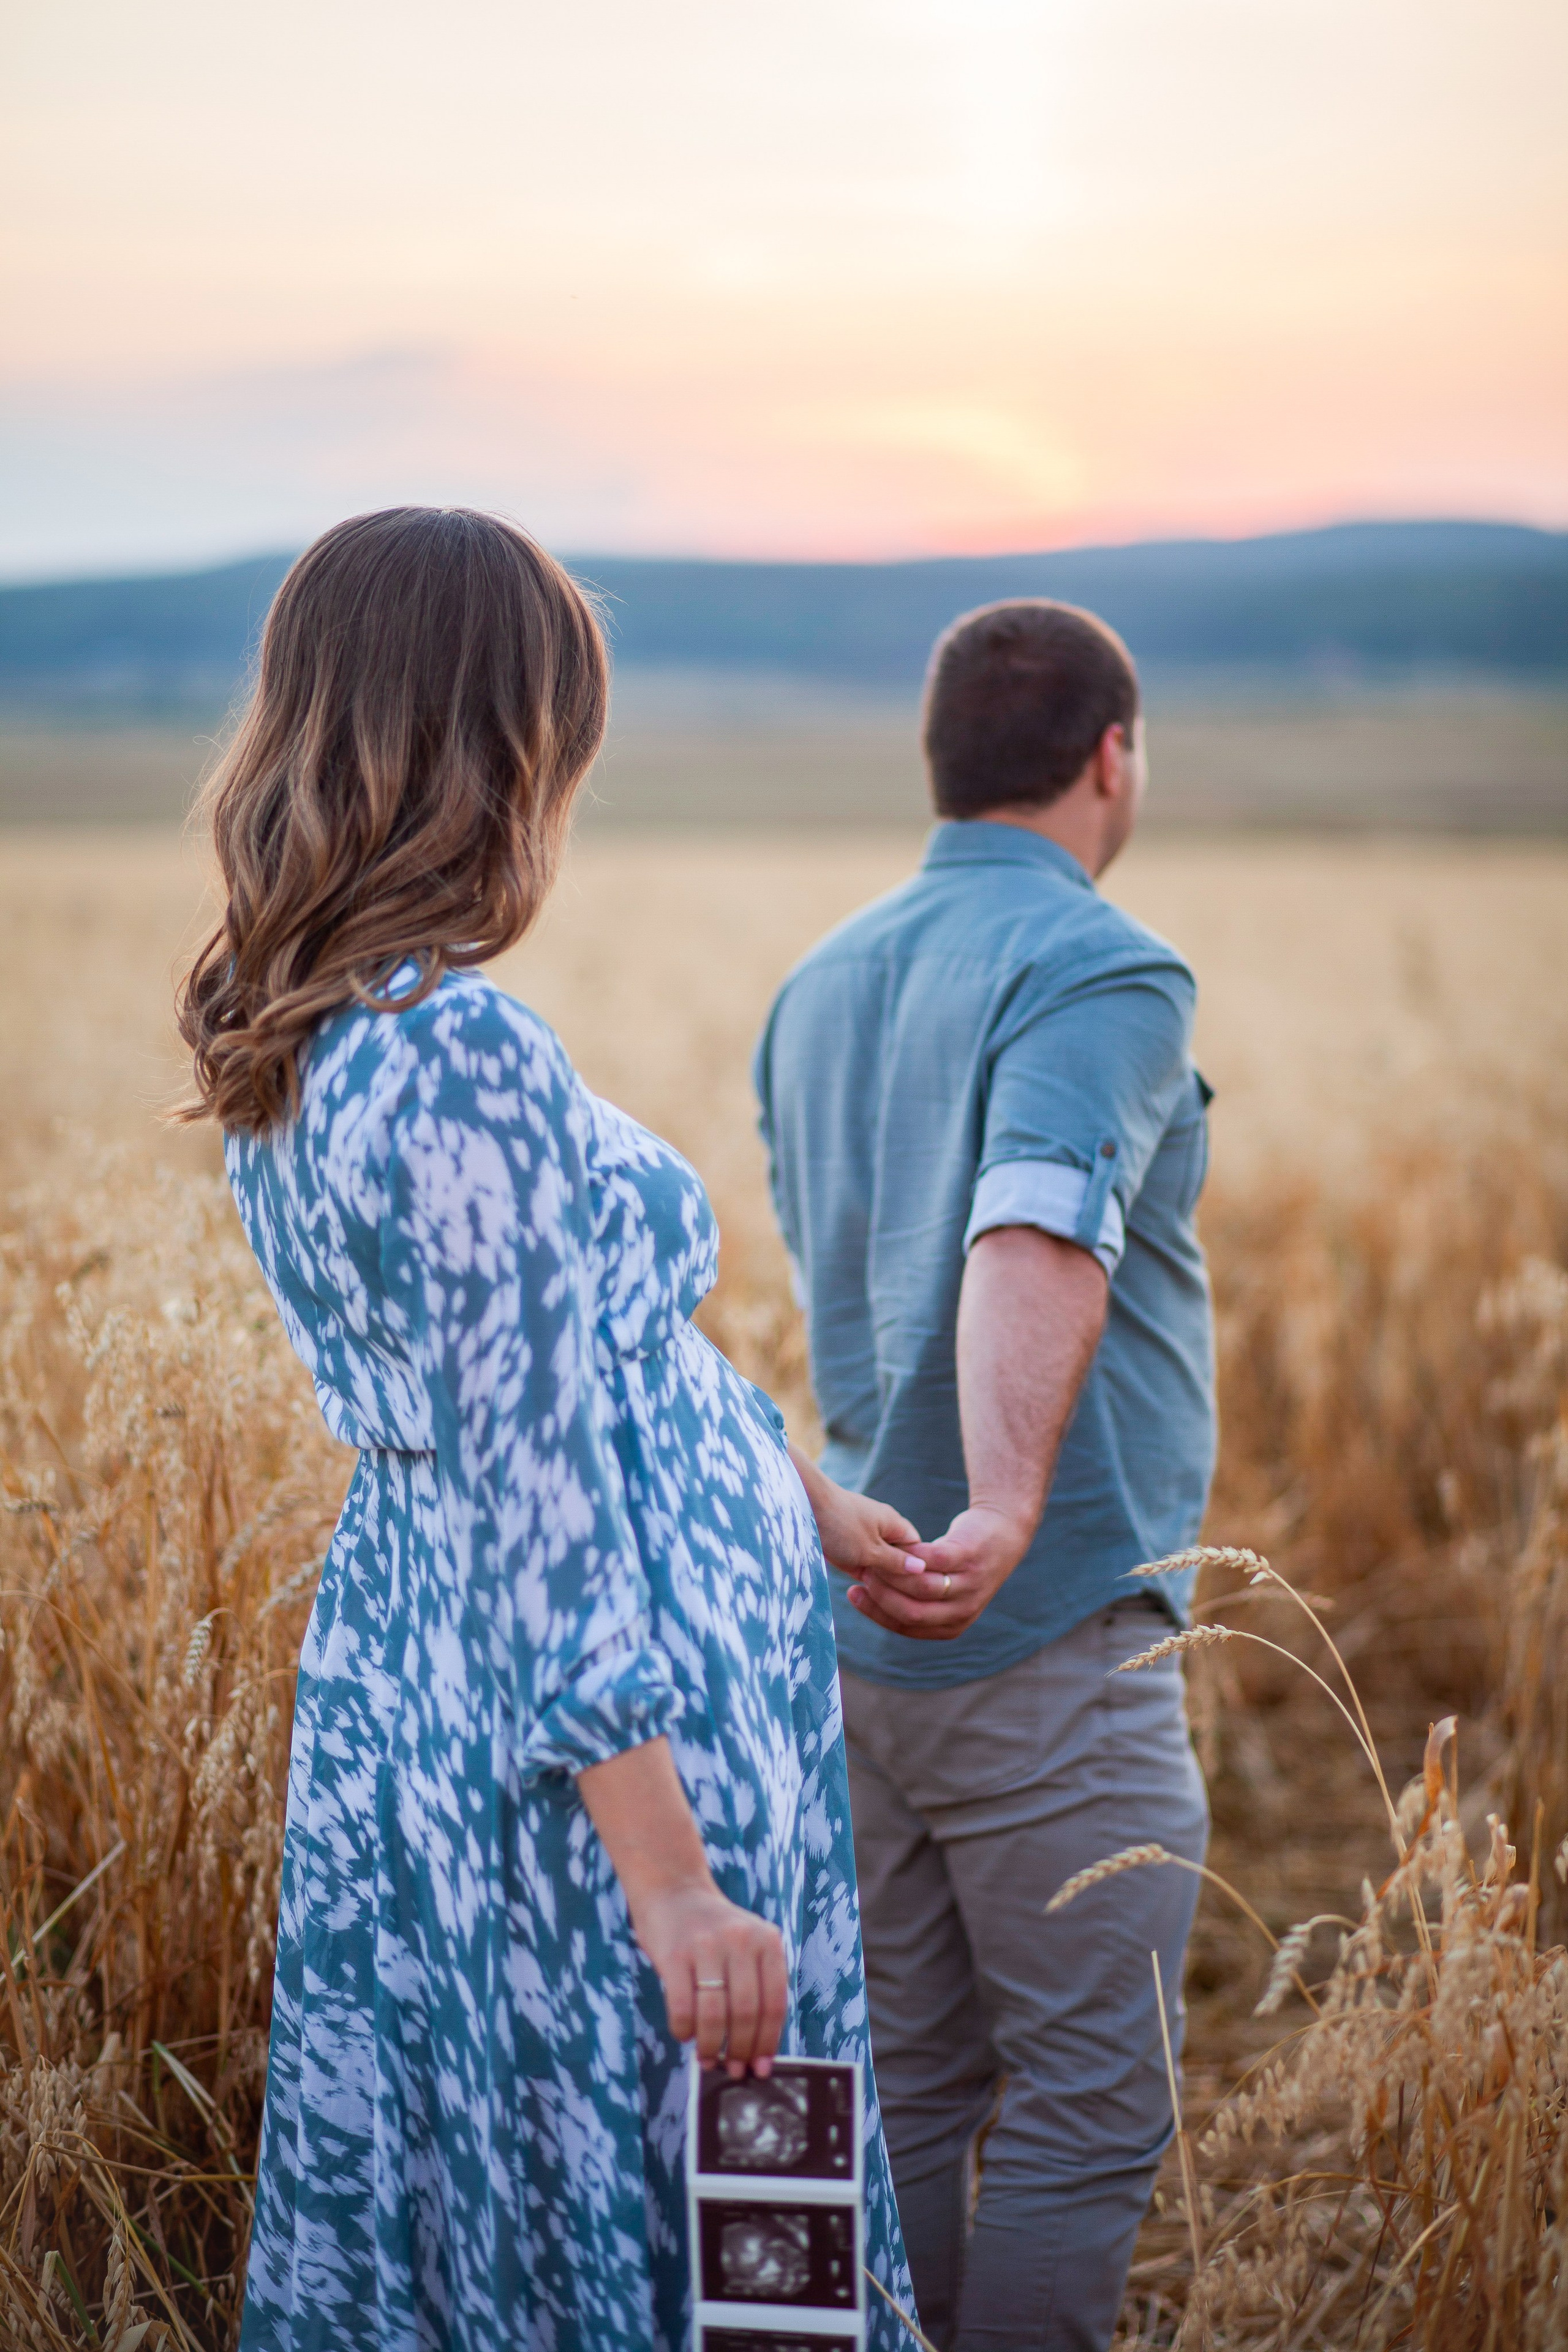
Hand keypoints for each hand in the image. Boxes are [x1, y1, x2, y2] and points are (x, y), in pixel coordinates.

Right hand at [576, 1737, 785, 2077]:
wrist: (672, 1888)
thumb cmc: (711, 1931)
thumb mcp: (746, 1946)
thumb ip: (753, 1987)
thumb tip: (755, 2051)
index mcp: (767, 1940)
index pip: (775, 2003)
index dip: (768, 2042)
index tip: (762, 2067)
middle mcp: (741, 1940)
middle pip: (747, 2013)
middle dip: (741, 2050)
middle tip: (734, 2070)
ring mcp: (707, 1946)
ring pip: (715, 2014)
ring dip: (712, 2046)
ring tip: (708, 2060)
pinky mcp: (675, 1954)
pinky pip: (682, 2007)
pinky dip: (684, 2030)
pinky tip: (684, 2035)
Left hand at [787, 1446, 922, 1581]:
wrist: (802, 1505)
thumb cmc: (840, 1525)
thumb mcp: (870, 1550)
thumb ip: (895, 1562)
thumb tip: (922, 1569)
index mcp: (894, 1524)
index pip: (917, 1548)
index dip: (918, 1568)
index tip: (916, 1588)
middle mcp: (881, 1528)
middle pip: (898, 1557)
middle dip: (896, 1576)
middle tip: (895, 1596)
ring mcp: (863, 1535)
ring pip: (879, 1562)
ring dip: (877, 1576)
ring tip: (877, 1594)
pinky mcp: (846, 1543)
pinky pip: (862, 1562)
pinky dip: (862, 1573)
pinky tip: (862, 1588)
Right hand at [845, 1503, 1031, 1641]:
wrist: (1001, 1533)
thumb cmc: (961, 1565)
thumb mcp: (943, 1592)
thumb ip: (914, 1602)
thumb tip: (868, 1601)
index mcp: (951, 1626)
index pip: (905, 1627)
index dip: (875, 1612)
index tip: (852, 1593)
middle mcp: (963, 1611)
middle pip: (911, 1612)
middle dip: (880, 1595)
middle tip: (861, 1573)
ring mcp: (969, 1584)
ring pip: (921, 1587)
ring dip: (891, 1572)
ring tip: (874, 1557)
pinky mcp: (969, 1556)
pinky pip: (932, 1558)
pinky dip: (910, 1551)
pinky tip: (896, 1542)